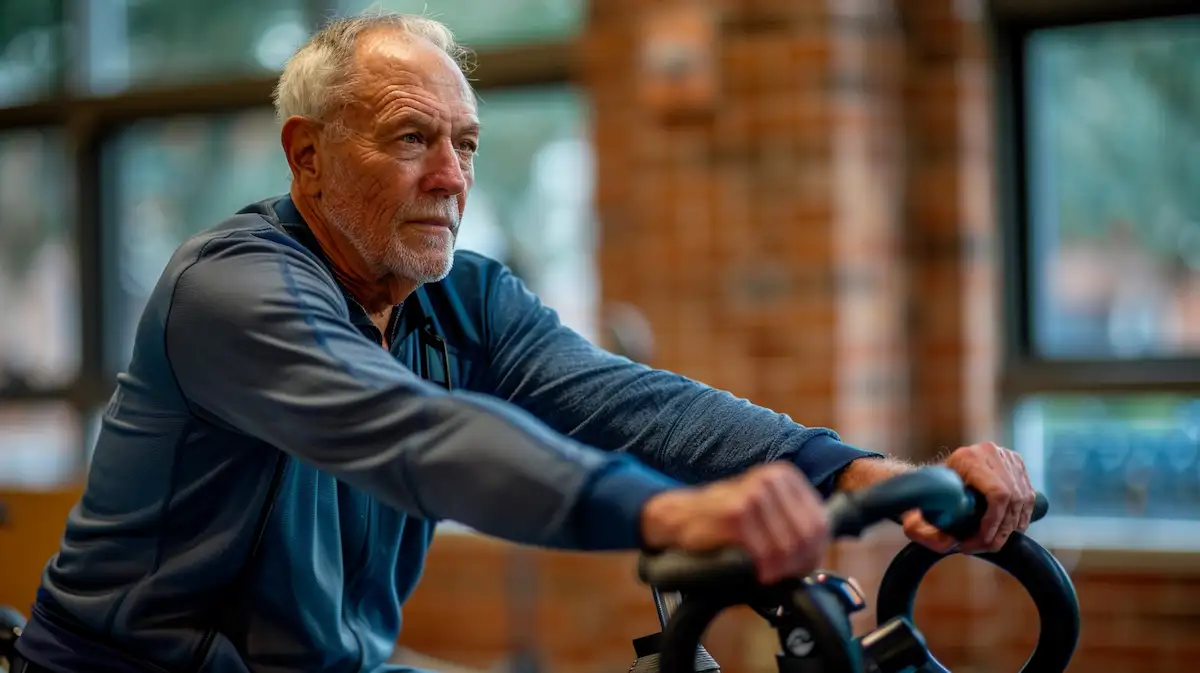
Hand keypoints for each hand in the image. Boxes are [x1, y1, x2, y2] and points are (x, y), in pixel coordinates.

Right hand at [640, 462, 830, 584]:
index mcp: (784, 475)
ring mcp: (754, 494)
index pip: (819, 523)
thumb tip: (819, 550)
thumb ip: (793, 522)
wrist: (679, 516)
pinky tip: (755, 571)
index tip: (800, 569)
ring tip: (767, 575)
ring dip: (780, 569)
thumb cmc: (724, 520)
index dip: (814, 553)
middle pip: (807, 536)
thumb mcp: (764, 510)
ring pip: (787, 547)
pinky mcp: (736, 513)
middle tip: (783, 576)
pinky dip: (763, 569)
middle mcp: (771, 479)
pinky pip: (764, 553)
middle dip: (798, 564)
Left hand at [902, 442, 1035, 553]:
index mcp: (968, 458)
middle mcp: (990, 452)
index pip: (998, 493)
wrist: (937, 478)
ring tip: (994, 540)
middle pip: (1013, 498)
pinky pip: (1028, 496)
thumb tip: (949, 543)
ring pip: (1023, 499)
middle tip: (988, 547)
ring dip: (1012, 526)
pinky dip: (1020, 517)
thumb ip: (928, 528)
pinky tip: (1006, 529)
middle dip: (1002, 529)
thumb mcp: (923, 510)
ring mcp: (1006, 456)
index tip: (983, 540)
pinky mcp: (1016, 463)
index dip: (995, 522)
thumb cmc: (929, 497)